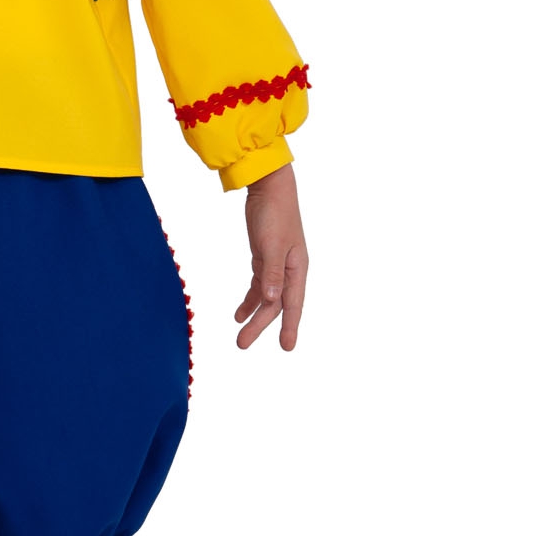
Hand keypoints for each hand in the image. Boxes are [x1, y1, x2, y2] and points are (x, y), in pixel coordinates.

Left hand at [235, 162, 307, 350]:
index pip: (292, 304)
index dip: (289, 326)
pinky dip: (249, 300)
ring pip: (266, 298)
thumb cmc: (274, 214)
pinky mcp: (263, 258)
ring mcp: (276, 265)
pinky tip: (239, 313)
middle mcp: (289, 270)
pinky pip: (258, 286)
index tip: (286, 347)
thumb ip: (271, 272)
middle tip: (242, 344)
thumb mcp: (272, 244)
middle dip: (260, 325)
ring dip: (253, 316)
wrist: (269, 188)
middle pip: (275, 304)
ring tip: (241, 336)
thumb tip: (271, 299)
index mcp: (296, 268)